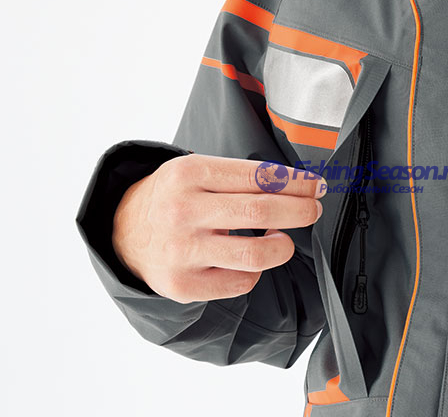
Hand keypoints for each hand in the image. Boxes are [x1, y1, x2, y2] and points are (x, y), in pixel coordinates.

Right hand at [112, 154, 325, 302]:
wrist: (123, 230)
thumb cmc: (173, 197)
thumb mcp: (197, 171)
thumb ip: (240, 178)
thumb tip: (298, 187)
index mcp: (188, 173)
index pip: (258, 176)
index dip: (296, 183)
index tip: (316, 186)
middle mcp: (182, 211)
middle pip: (262, 212)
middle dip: (300, 211)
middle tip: (313, 209)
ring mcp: (181, 251)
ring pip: (256, 254)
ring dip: (283, 246)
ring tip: (283, 239)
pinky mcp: (182, 285)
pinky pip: (240, 282)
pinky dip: (255, 272)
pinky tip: (249, 261)